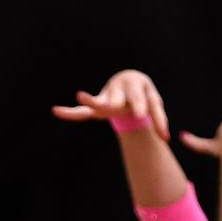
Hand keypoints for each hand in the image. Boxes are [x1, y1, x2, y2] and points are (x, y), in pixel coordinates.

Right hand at [52, 69, 170, 138]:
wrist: (128, 80)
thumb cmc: (143, 94)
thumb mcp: (153, 104)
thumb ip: (160, 121)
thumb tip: (166, 140)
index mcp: (140, 88)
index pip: (152, 106)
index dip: (159, 121)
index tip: (164, 135)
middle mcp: (123, 91)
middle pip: (129, 100)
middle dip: (134, 106)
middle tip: (139, 114)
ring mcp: (108, 97)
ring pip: (103, 103)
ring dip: (94, 102)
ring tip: (81, 96)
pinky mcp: (97, 104)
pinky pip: (82, 111)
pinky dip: (70, 112)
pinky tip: (56, 111)